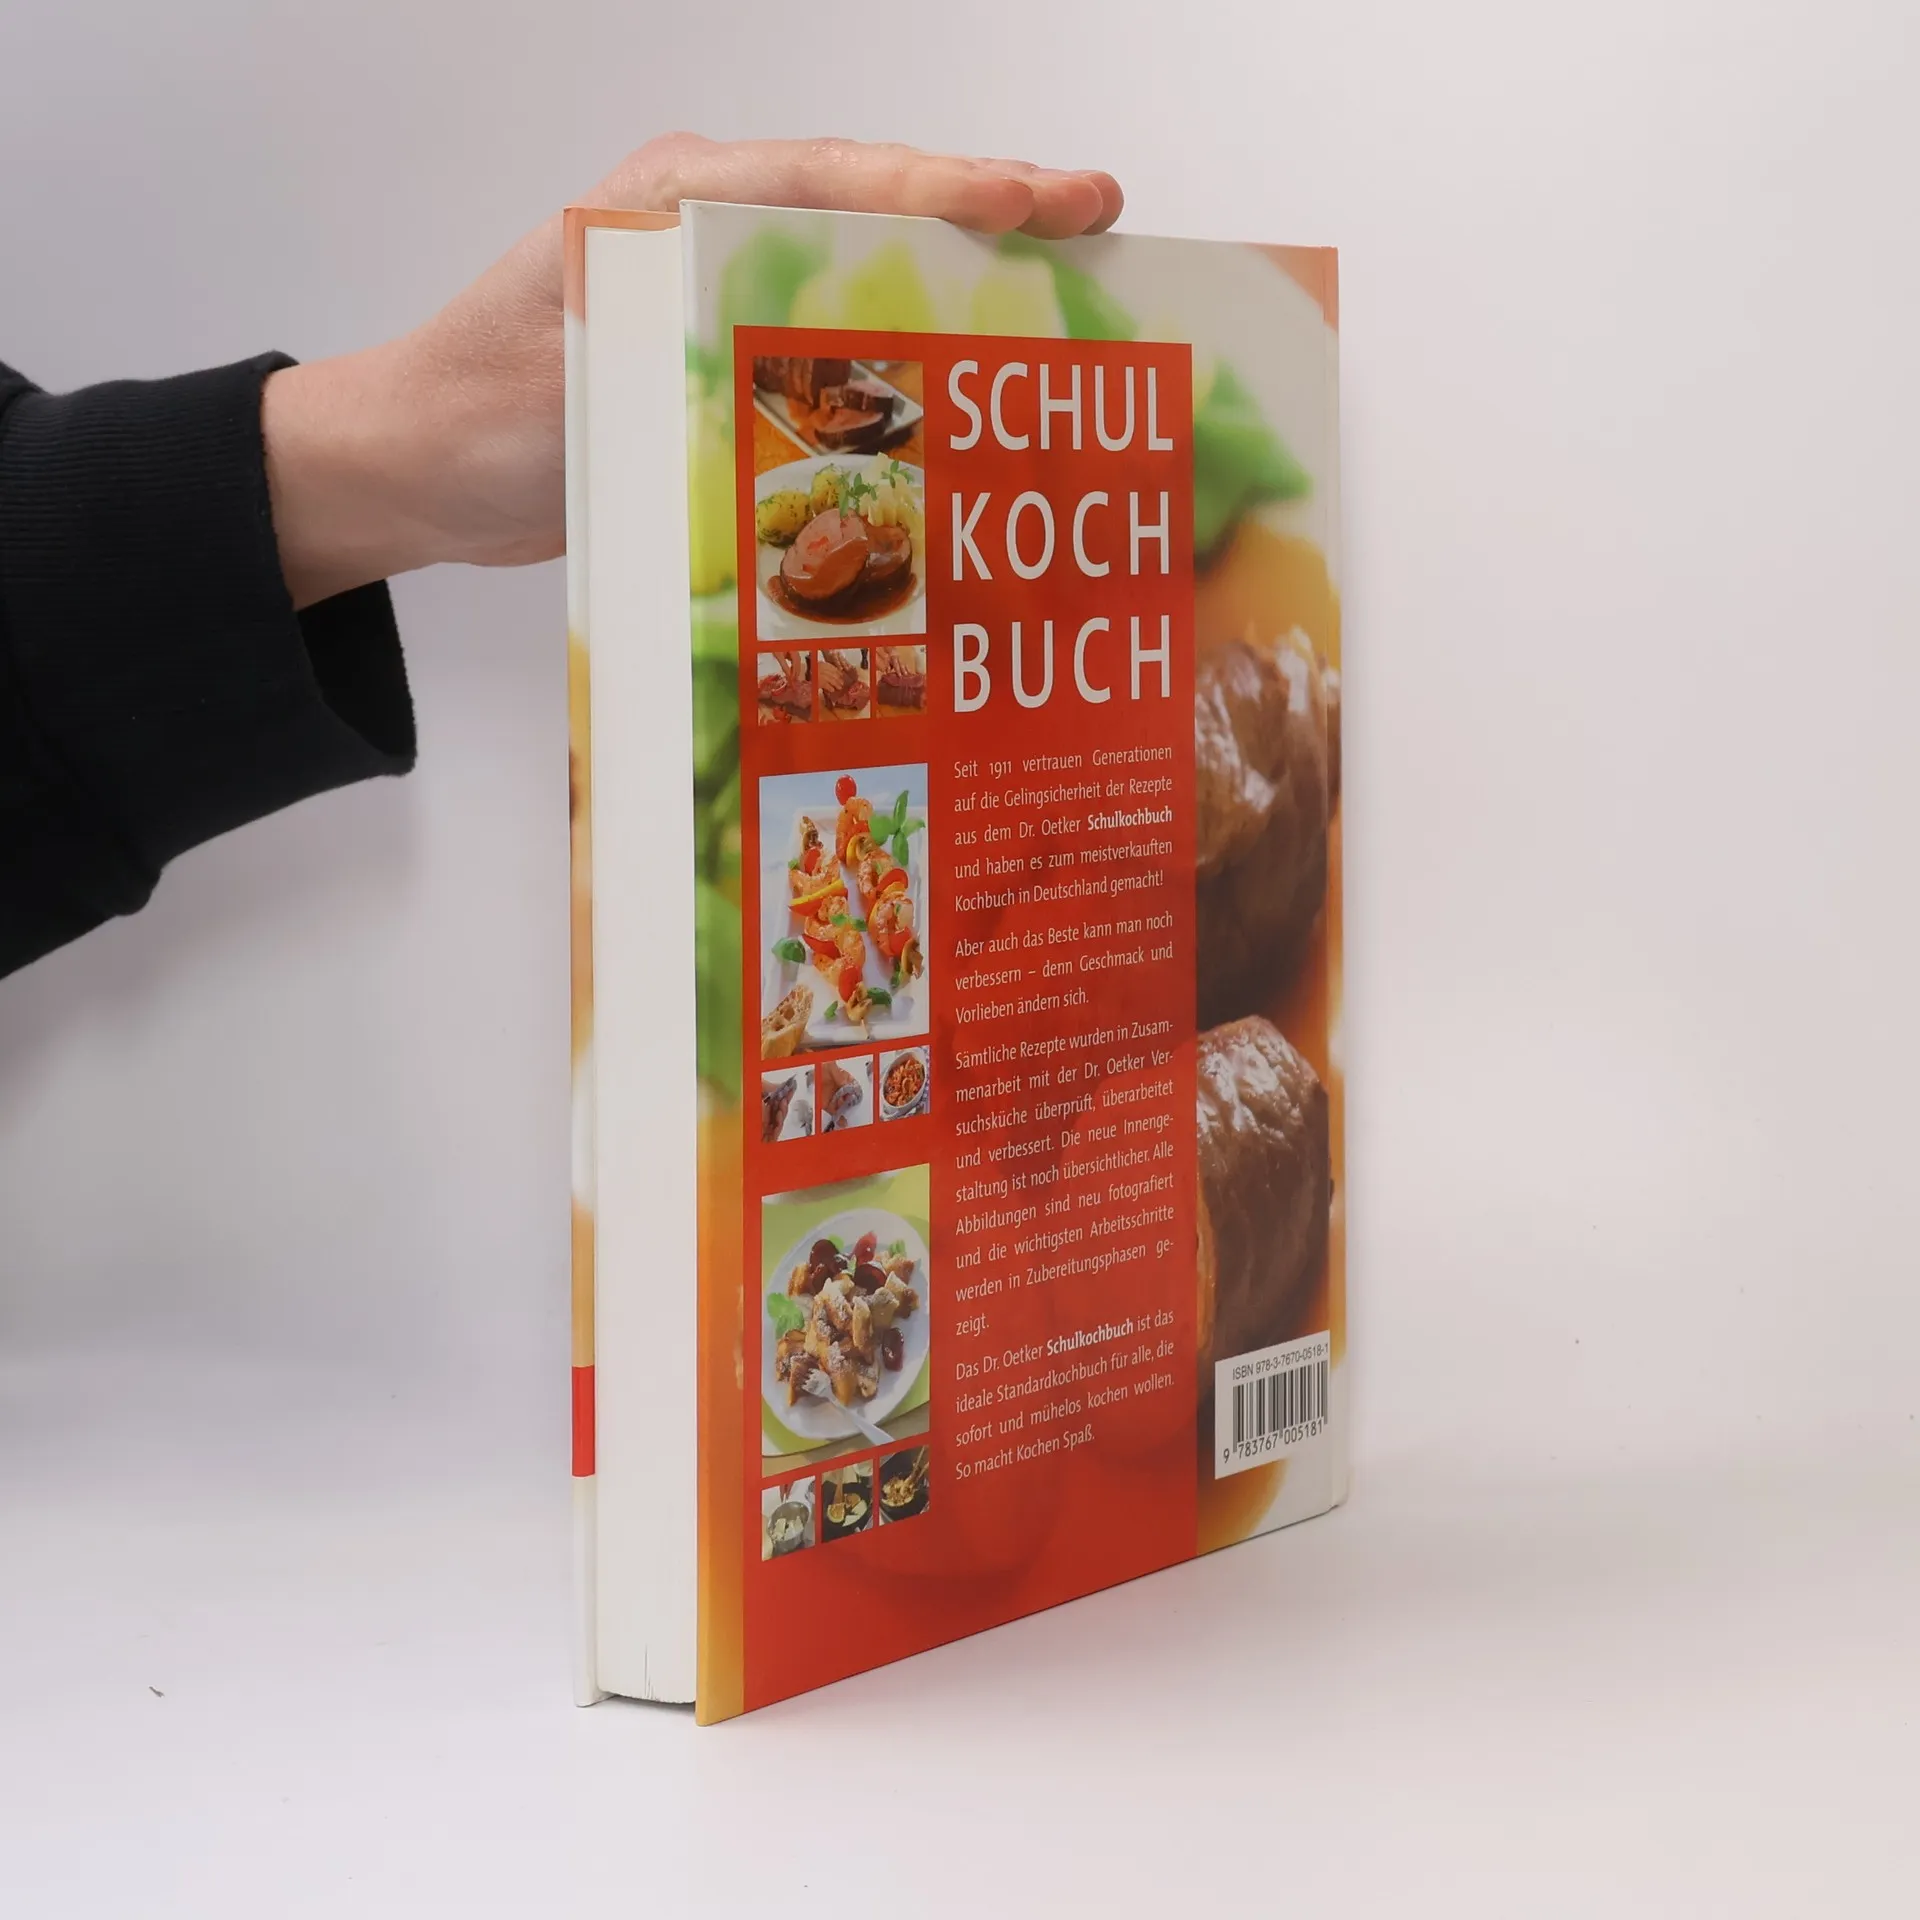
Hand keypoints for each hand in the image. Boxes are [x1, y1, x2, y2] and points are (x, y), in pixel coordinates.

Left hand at [264, 135, 1122, 608]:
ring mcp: (719, 278)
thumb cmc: (476, 420)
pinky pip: (839, 322)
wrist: (416, 468)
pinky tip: (975, 366)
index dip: (951, 186)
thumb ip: (677, 337)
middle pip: (874, 196)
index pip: (837, 176)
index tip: (1050, 202)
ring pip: (869, 252)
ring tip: (1072, 278)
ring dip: (969, 264)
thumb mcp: (574, 370)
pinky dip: (912, 333)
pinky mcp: (723, 342)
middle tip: (1102, 218)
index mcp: (675, 197)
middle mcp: (707, 219)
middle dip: (991, 205)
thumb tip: (801, 353)